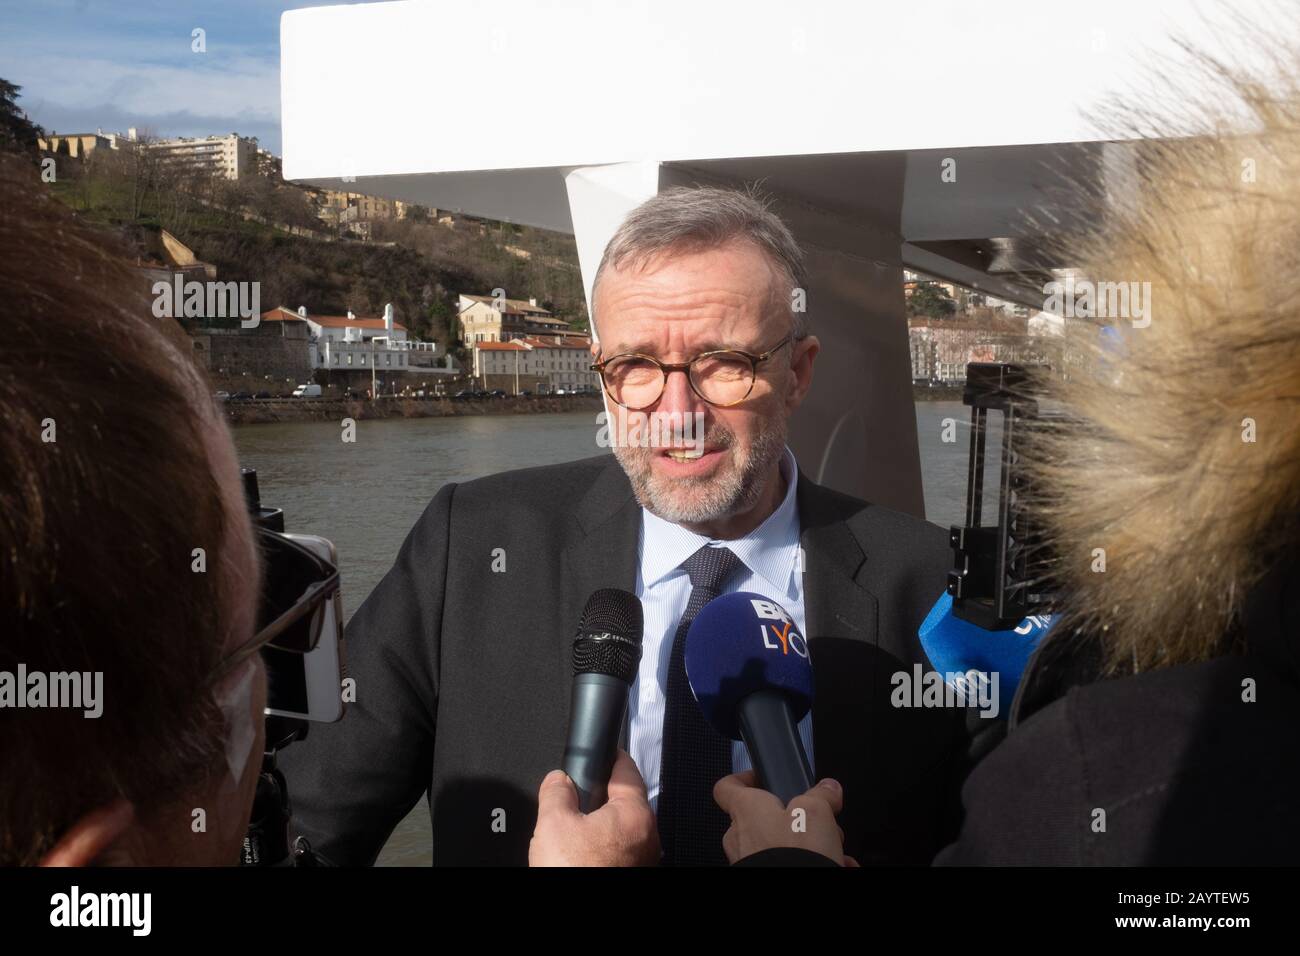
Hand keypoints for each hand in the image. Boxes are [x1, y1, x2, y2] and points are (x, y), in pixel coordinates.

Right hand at [529, 749, 660, 865]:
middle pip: (624, 800)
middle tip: (577, 794)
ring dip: (600, 824)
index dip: (610, 756)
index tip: (606, 750)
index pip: (627, 769)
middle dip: (600, 795)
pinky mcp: (633, 874)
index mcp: (634, 813)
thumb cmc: (575, 874)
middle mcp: (647, 835)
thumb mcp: (553, 823)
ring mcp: (642, 859)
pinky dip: (601, 846)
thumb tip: (558, 779)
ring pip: (620, 828)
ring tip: (573, 829)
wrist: (583, 928)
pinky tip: (581, 853)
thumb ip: (556, 792)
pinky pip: (618, 851)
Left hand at [713, 770, 857, 865]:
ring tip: (834, 851)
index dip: (743, 779)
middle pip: (763, 818)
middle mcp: (741, 837)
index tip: (760, 777)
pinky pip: (784, 864)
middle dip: (794, 820)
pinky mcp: (762, 875)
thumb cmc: (794, 855)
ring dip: (807, 846)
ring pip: (780, 845)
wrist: (791, 899)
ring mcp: (749, 861)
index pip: (727, 787)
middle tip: (818, 823)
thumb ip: (821, 794)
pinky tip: (834, 865)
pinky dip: (808, 863)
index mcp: (746, 810)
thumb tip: (828, 789)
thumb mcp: (816, 811)